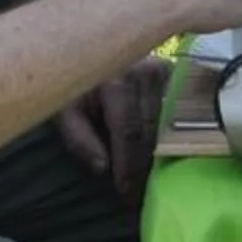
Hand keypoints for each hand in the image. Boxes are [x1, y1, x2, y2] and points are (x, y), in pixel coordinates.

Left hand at [53, 54, 174, 224]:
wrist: (82, 46)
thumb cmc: (73, 84)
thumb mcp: (63, 110)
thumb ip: (79, 138)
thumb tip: (102, 167)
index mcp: (116, 82)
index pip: (129, 133)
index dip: (128, 166)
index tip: (126, 194)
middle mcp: (145, 72)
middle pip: (151, 130)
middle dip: (144, 166)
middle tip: (140, 195)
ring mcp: (164, 69)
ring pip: (168, 122)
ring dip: (159, 153)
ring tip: (152, 180)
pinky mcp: (173, 71)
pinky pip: (177, 108)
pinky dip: (172, 133)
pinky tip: (168, 153)